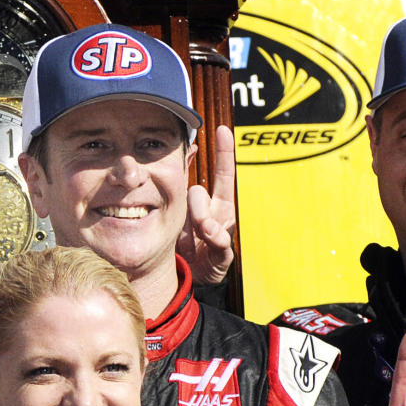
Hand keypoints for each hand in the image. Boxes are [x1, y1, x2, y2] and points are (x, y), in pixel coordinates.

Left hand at [177, 125, 235, 285]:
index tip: (223, 130)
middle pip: (218, 192)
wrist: (187, 275)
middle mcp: (222, 215)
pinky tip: (209, 233)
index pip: (223, 174)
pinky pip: (222, 243)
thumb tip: (190, 148)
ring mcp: (223, 234)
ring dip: (202, 219)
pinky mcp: (222, 256)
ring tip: (198, 226)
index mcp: (215, 203)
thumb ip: (185, 181)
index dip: (224, 152)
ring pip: (214, 218)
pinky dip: (215, 238)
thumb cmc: (186, 241)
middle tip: (191, 202)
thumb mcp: (181, 209)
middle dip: (203, 195)